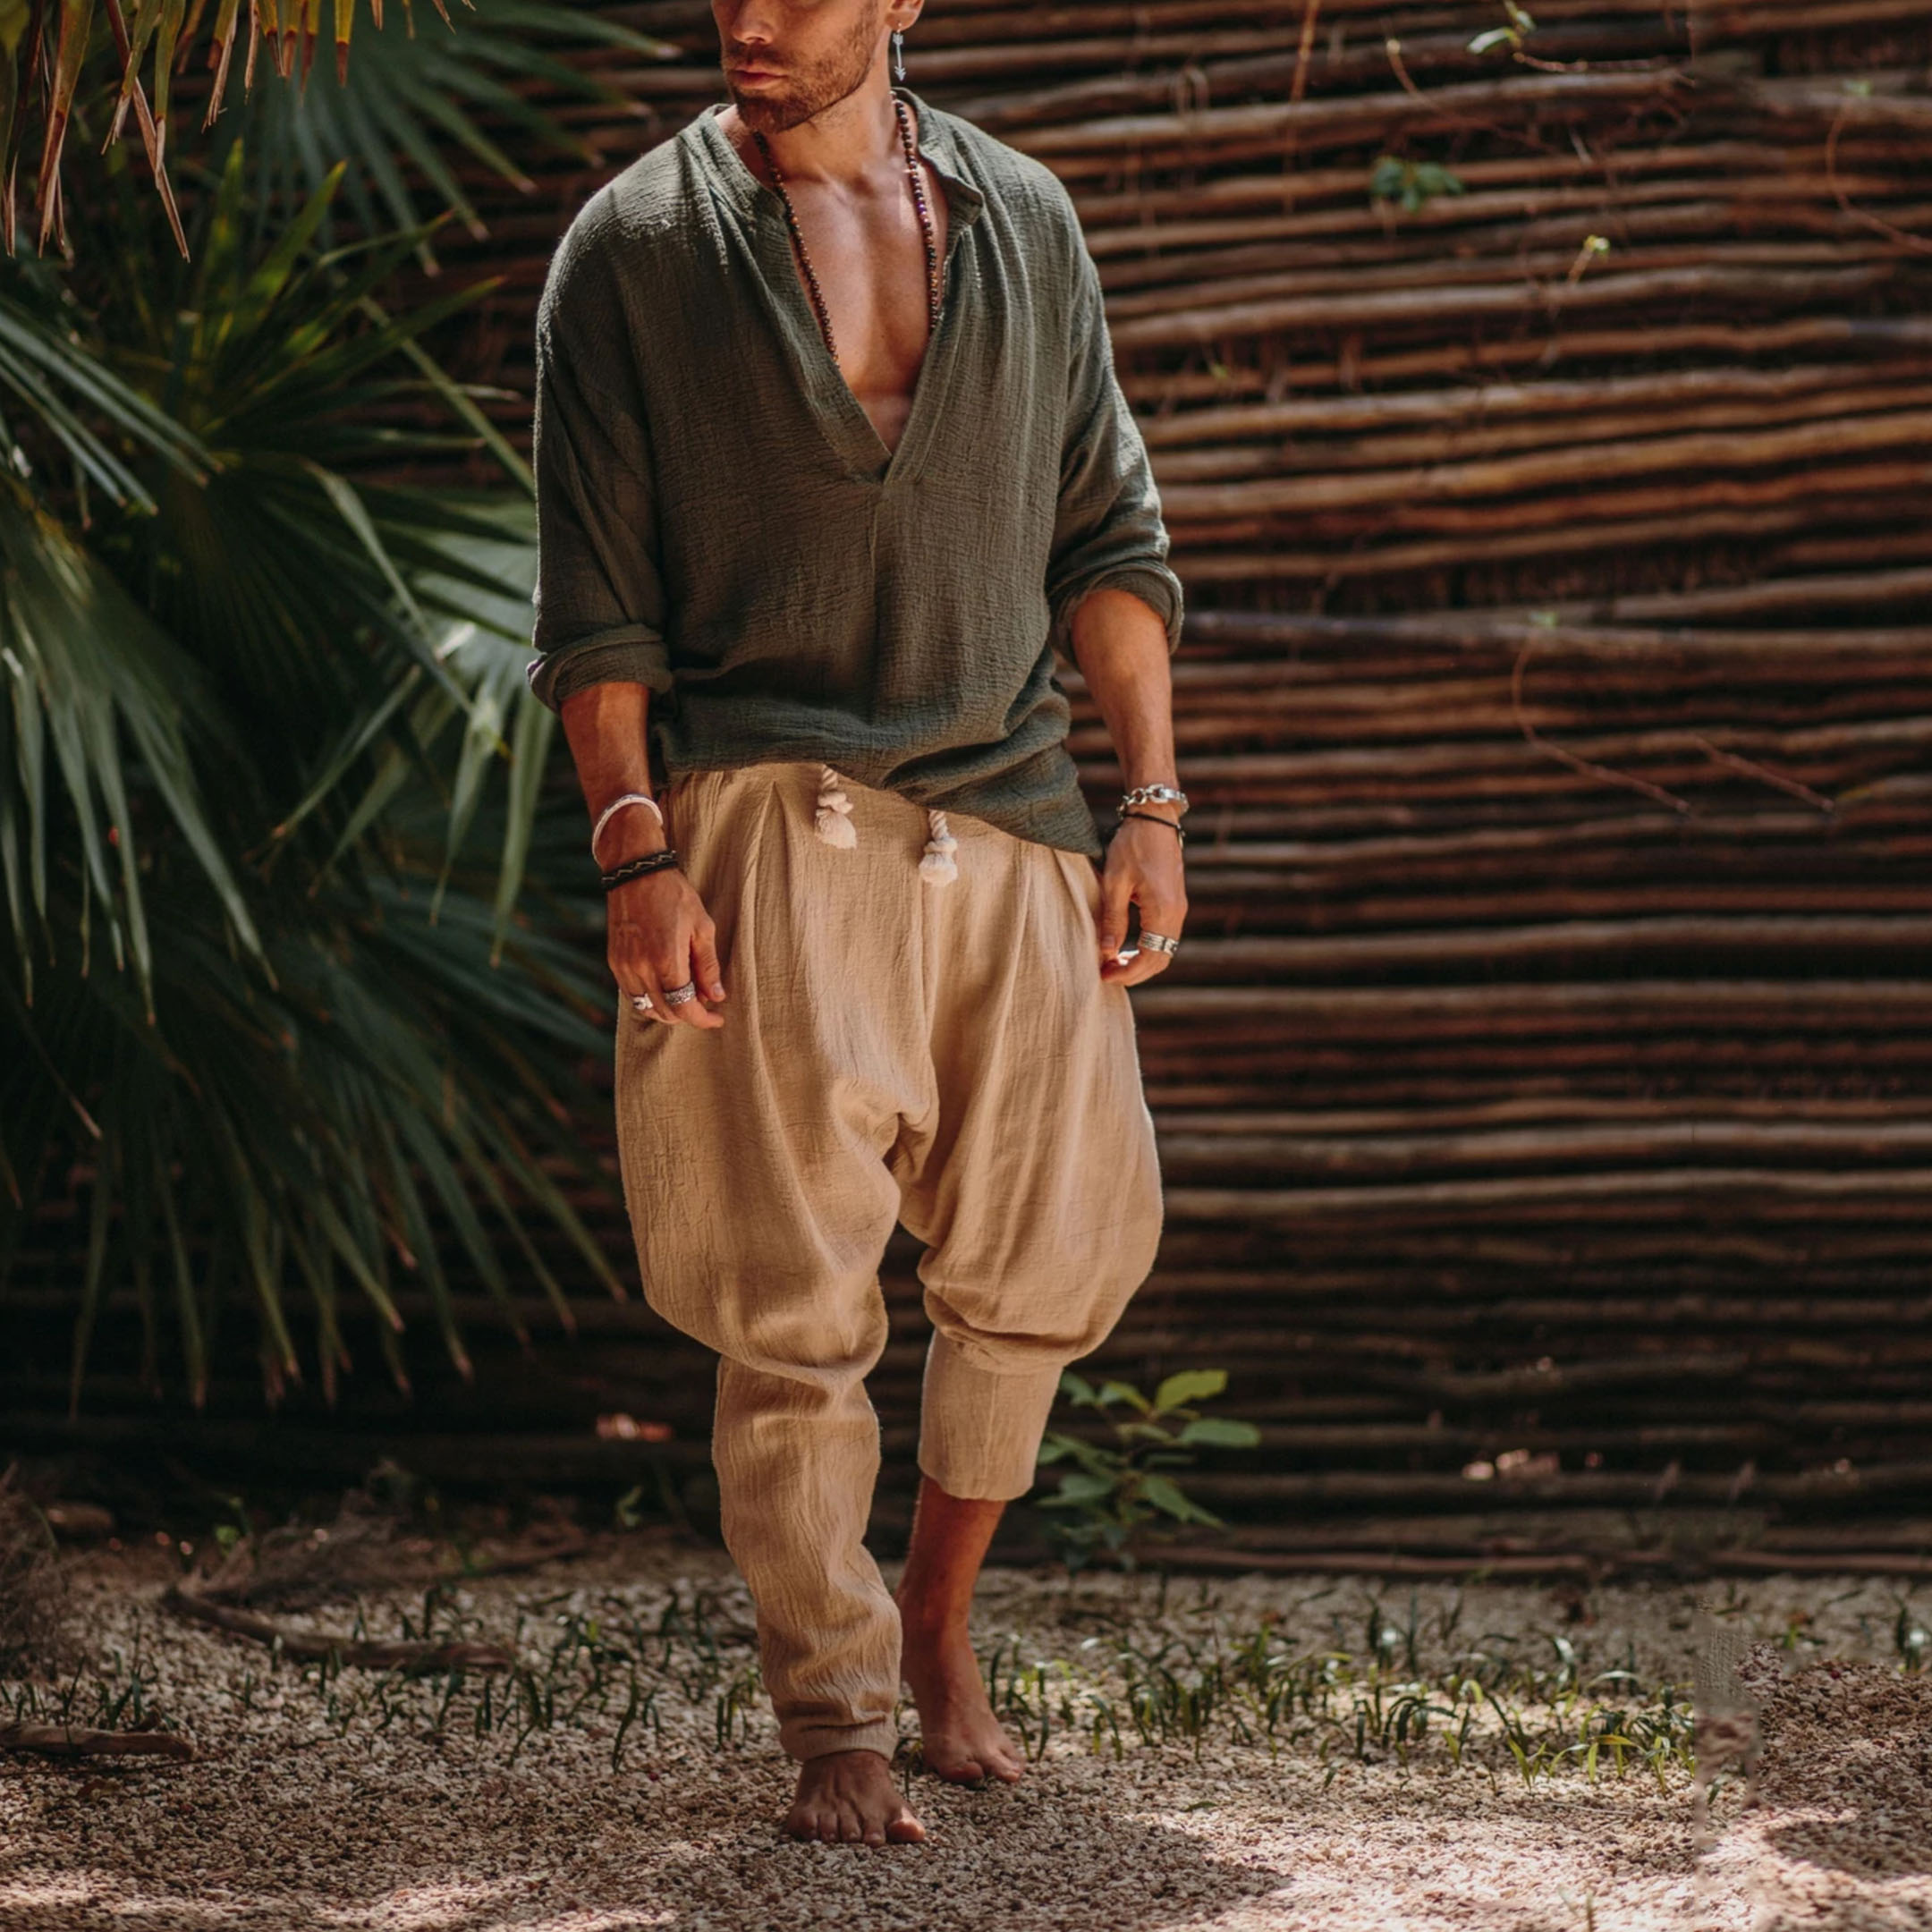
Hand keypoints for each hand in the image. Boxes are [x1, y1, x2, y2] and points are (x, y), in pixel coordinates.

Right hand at [609, 866, 726, 1029]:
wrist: (636, 873)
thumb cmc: (674, 896)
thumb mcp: (702, 927)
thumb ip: (708, 966)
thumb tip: (716, 997)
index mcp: (666, 961)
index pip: (685, 1008)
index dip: (703, 1019)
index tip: (717, 1018)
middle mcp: (641, 969)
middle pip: (666, 1012)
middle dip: (688, 1014)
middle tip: (704, 1001)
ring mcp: (624, 967)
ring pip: (647, 1008)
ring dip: (668, 1010)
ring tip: (686, 994)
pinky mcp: (614, 962)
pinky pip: (633, 995)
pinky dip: (650, 999)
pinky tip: (664, 987)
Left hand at [1097, 814, 1185, 985]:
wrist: (1155, 819)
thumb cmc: (1132, 846)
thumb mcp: (1114, 883)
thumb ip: (1112, 920)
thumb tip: (1106, 952)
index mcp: (1163, 910)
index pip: (1150, 957)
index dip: (1127, 972)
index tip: (1104, 975)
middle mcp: (1177, 913)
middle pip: (1161, 959)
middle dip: (1134, 972)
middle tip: (1106, 973)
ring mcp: (1179, 908)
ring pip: (1164, 950)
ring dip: (1141, 961)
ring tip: (1113, 962)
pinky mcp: (1175, 902)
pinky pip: (1165, 937)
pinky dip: (1148, 948)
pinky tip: (1126, 947)